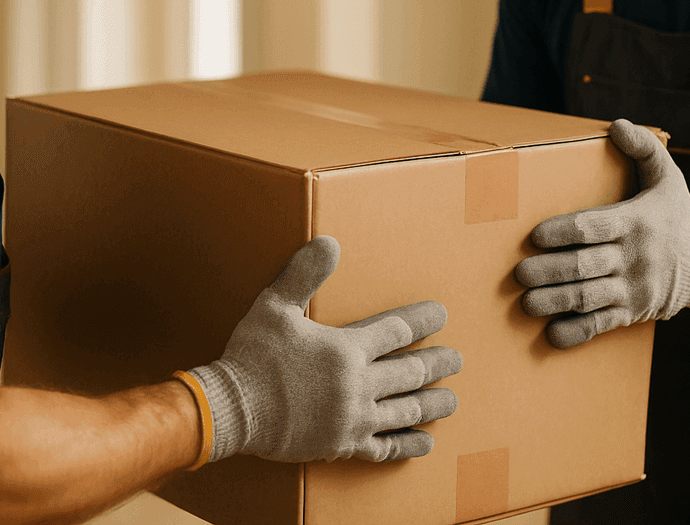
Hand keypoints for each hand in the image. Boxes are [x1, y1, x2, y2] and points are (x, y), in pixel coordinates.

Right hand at [188, 236, 461, 462]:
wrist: (231, 410)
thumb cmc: (252, 357)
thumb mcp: (274, 306)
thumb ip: (304, 274)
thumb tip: (329, 242)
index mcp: (346, 349)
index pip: (396, 331)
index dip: (422, 320)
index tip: (441, 315)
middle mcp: (357, 385)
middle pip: (410, 372)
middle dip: (438, 364)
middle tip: (457, 360)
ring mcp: (353, 418)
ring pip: (405, 410)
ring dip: (432, 403)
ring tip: (452, 399)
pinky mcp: (342, 445)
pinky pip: (384, 447)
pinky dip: (408, 444)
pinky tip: (425, 442)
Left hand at [516, 119, 689, 348]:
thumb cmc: (675, 216)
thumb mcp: (668, 177)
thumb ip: (643, 149)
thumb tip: (617, 125)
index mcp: (636, 221)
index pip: (594, 227)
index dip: (563, 232)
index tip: (535, 236)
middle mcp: (634, 257)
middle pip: (585, 266)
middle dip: (549, 271)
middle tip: (519, 274)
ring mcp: (633, 289)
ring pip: (588, 298)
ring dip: (554, 301)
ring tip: (526, 302)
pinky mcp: (631, 313)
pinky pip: (601, 326)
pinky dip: (576, 332)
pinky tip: (551, 334)